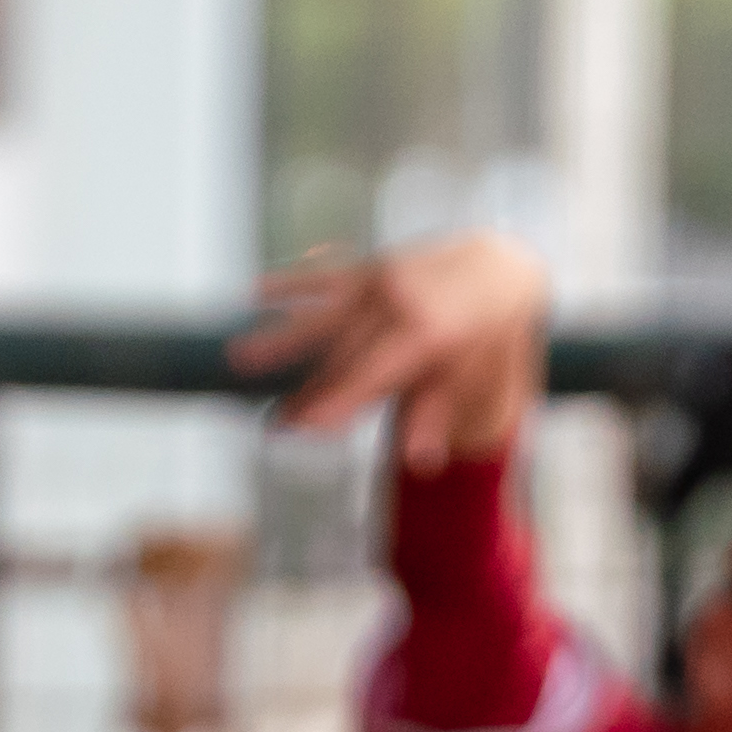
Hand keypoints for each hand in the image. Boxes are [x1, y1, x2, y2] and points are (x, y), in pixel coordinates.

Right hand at [236, 231, 552, 467]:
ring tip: (239, 357)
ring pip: (323, 316)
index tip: (306, 426)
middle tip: (274, 425)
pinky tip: (254, 291)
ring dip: (279, 338)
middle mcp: (398, 301)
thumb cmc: (481, 335)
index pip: (371, 373)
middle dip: (308, 391)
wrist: (493, 269)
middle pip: (341, 353)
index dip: (337, 400)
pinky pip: (325, 277)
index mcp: (425, 331)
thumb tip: (419, 462)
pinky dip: (290, 284)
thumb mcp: (466, 376)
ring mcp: (380, 280)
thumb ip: (434, 413)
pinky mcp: (368, 268)